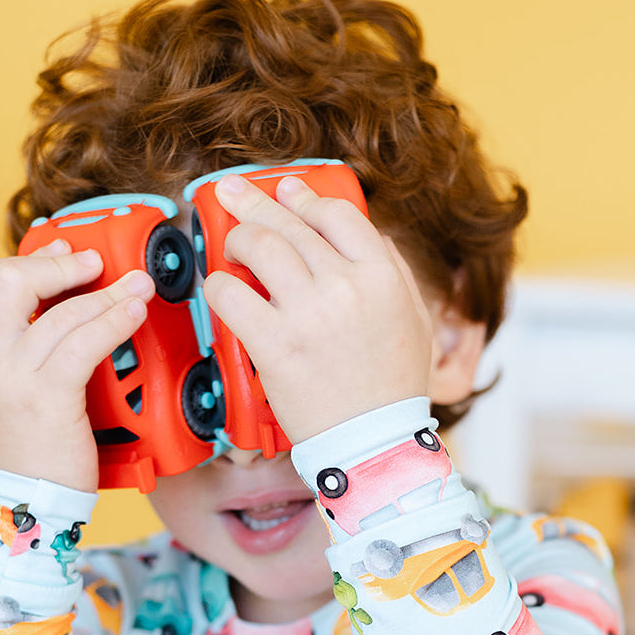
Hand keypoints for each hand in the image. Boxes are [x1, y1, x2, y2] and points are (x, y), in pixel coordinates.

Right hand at [0, 239, 154, 490]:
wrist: (25, 508)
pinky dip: (114, 322)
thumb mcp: (18, 395)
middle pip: (8, 280)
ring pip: (59, 312)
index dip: (32, 258)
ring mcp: (16, 378)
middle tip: (97, 265)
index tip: (67, 251)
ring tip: (140, 287)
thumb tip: (70, 319)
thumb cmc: (34, 456)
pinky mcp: (47, 399)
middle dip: (58, 263)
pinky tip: (134, 316)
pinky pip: (82, 345)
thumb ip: (32, 356)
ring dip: (107, 293)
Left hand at [201, 174, 432, 443]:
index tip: (286, 191)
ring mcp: (307, 314)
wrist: (374, 443)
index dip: (304, 198)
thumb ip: (396, 273)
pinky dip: (218, 285)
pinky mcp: (274, 344)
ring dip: (237, 238)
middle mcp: (345, 286)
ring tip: (229, 244)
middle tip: (232, 192)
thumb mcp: (416, 320)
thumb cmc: (393, 389)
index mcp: (381, 276)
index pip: (335, 215)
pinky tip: (220, 288)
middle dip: (254, 202)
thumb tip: (372, 237)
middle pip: (289, 224)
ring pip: (258, 246)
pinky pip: (230, 295)